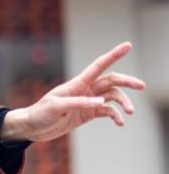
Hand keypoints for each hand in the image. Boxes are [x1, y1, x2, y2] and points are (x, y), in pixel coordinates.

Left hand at [0, 41, 144, 142]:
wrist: (31, 128)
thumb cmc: (40, 113)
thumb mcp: (56, 107)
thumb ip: (78, 103)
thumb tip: (101, 101)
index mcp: (77, 84)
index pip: (98, 66)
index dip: (113, 55)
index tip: (127, 46)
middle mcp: (85, 90)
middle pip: (111, 81)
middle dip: (127, 82)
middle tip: (142, 86)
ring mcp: (87, 101)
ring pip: (112, 97)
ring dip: (123, 103)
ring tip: (129, 113)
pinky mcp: (87, 113)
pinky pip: (107, 111)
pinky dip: (115, 116)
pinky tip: (120, 123)